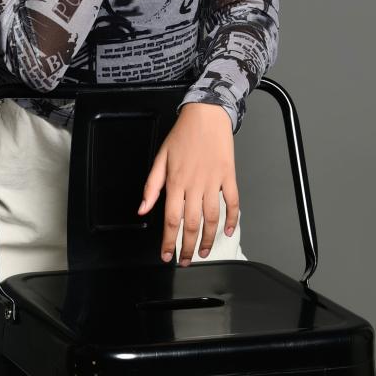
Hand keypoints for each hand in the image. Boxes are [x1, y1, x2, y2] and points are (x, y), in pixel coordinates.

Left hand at [137, 102, 239, 265]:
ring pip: (212, 218)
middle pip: (192, 224)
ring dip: (209, 239)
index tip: (166, 255)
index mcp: (175, 181)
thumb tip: (142, 208)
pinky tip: (228, 230)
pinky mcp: (228, 176)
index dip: (168, 241)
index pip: (171, 219)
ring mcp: (213, 181)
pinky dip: (232, 218)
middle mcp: (194, 184)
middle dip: (188, 247)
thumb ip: (151, 186)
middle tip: (186, 261)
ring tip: (204, 252)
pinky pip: (233, 202)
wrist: (206, 114)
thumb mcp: (160, 158)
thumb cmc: (182, 135)